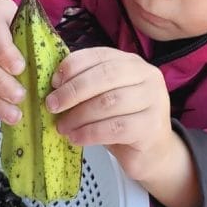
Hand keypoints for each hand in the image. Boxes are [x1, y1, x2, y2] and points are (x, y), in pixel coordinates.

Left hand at [46, 48, 199, 206]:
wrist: (153, 151)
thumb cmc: (123, 120)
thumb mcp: (105, 97)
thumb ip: (86, 86)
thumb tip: (54, 85)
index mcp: (132, 63)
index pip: (100, 55)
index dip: (73, 67)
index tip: (53, 83)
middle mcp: (147, 76)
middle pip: (105, 76)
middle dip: (73, 91)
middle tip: (52, 105)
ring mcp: (153, 100)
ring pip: (108, 102)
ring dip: (78, 115)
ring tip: (63, 126)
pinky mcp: (151, 127)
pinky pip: (114, 128)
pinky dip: (89, 133)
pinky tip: (76, 137)